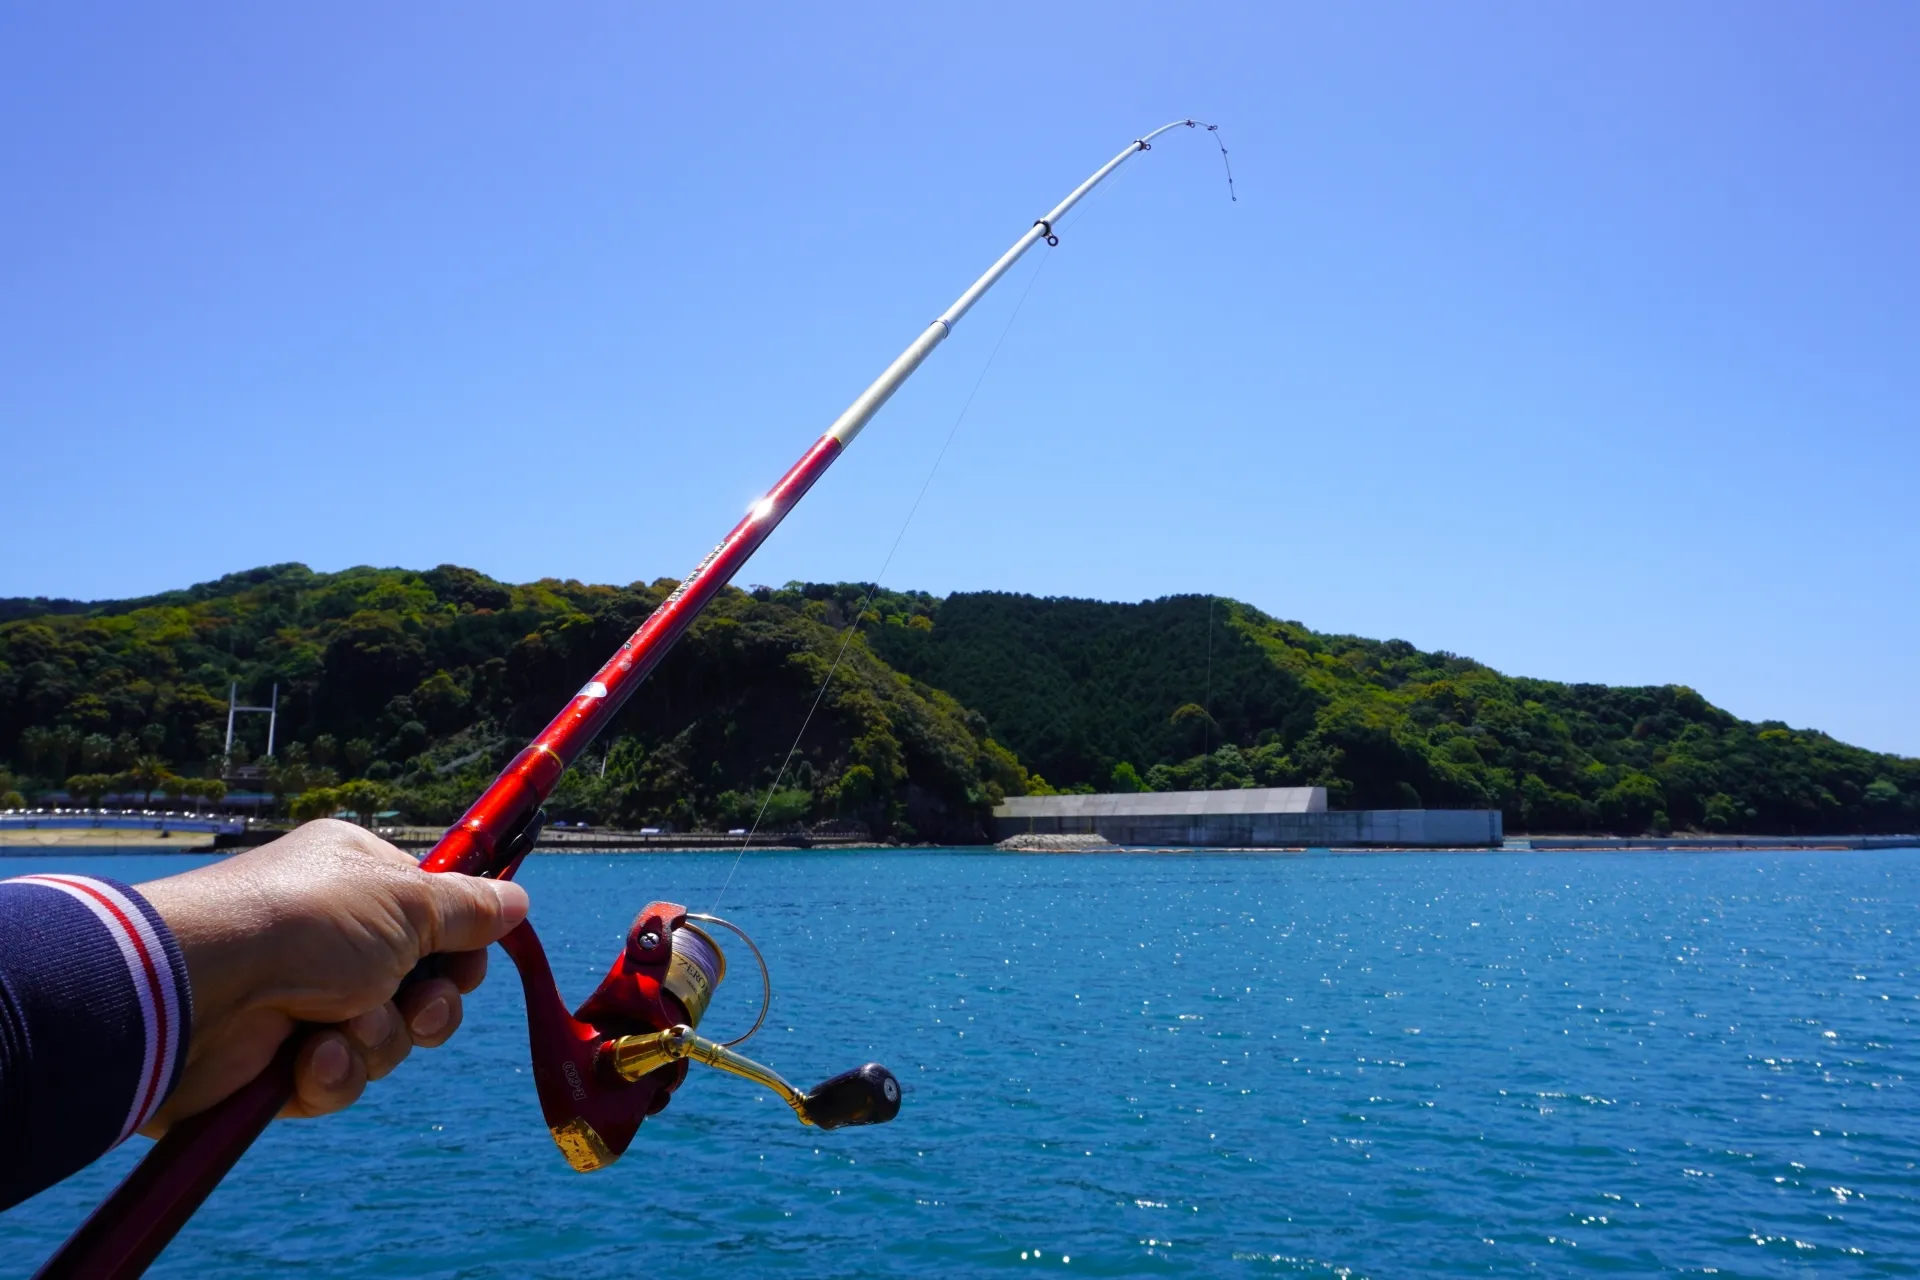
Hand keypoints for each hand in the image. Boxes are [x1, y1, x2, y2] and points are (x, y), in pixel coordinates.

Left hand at [135, 819, 528, 1132]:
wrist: (199, 990)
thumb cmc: (306, 923)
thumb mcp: (408, 903)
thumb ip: (471, 909)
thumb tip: (518, 901)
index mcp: (357, 881)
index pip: (434, 918)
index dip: (459, 948)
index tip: (466, 962)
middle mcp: (333, 937)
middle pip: (422, 986)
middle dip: (427, 1007)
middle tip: (416, 1005)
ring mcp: (306, 998)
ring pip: (387, 1039)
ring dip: (377, 1040)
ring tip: (343, 1026)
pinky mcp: (280, 1061)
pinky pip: (340, 1078)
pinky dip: (332, 1073)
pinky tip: (308, 1058)